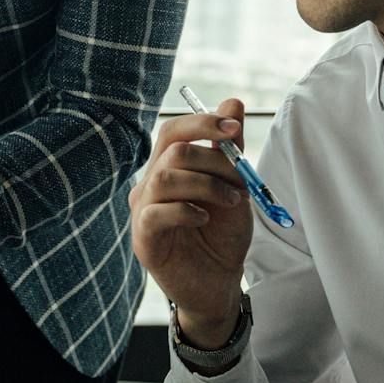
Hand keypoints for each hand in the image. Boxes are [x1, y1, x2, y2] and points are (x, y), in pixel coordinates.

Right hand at [129, 97, 251, 348]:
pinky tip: (206, 220)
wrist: (220, 281)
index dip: (202, 122)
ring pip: (167, 176)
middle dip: (214, 158)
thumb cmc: (223, 234)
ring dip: (208, 184)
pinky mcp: (143, 238)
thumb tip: (232, 101)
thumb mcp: (234, 186)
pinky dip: (188, 210)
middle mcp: (150, 184)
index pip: (174, 130)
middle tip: (241, 177)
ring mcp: (142, 210)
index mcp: (168, 168)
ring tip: (232, 202)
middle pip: (171, 148)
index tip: (235, 127)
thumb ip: (229, 148)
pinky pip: (157, 212)